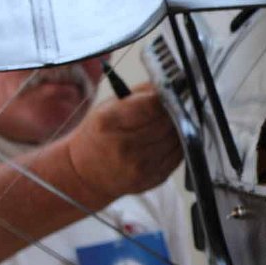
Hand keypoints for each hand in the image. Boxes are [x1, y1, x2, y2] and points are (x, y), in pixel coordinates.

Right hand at [62, 84, 182, 204]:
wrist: (86, 174)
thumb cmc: (98, 136)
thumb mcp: (107, 108)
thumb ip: (140, 94)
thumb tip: (170, 85)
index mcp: (109, 123)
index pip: (152, 105)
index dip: (165, 97)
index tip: (169, 93)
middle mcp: (125, 146)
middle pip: (167, 122)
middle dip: (173, 111)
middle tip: (173, 106)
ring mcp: (141, 165)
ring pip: (177, 138)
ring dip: (178, 128)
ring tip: (169, 123)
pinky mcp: (155, 178)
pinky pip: (179, 154)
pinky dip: (178, 144)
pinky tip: (168, 139)